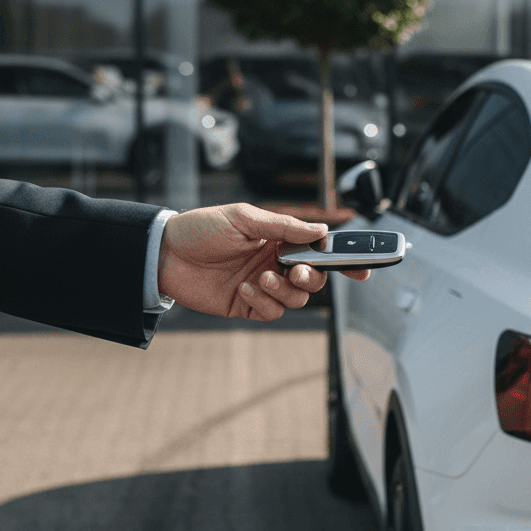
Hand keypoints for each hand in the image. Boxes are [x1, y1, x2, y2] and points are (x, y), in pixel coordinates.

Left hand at [158, 203, 370, 320]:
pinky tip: (244, 289)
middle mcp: (276, 262)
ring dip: (284, 290)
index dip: (347, 259)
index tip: (366, 267)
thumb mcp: (244, 218)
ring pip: (297, 298)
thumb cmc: (201, 229)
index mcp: (280, 238)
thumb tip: (320, 231)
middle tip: (297, 271)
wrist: (164, 254)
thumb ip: (284, 227)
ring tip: (261, 278)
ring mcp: (263, 285)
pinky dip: (264, 302)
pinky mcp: (248, 306)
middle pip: (316, 278)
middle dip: (314, 277)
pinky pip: (273, 312)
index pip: (321, 249)